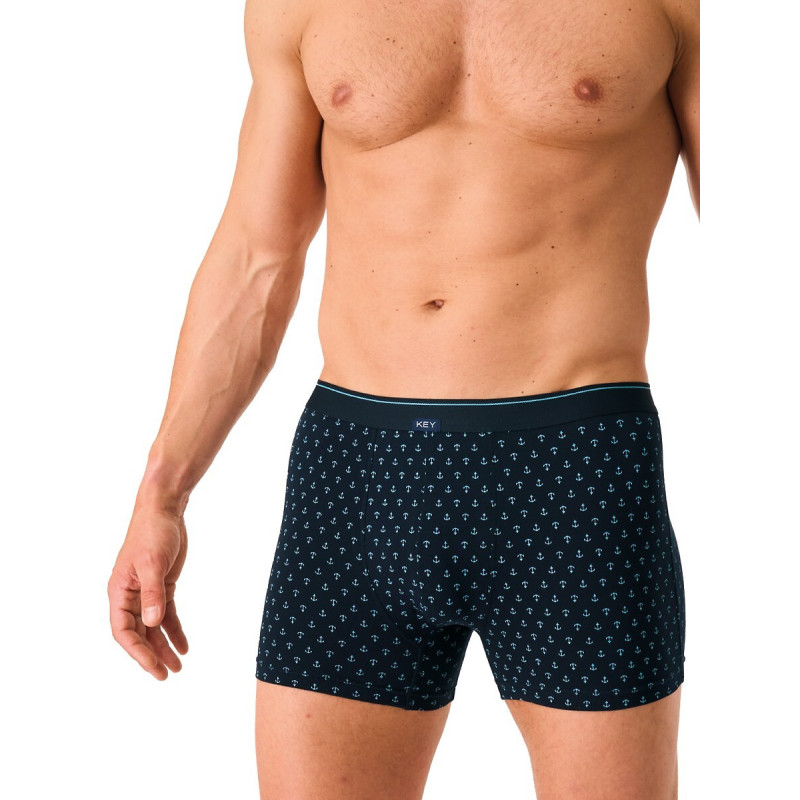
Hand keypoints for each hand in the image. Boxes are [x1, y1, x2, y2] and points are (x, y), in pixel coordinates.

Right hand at [108, 502, 188, 678]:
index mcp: (120, 591)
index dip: (136, 651)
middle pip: (138, 633)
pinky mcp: (162, 586)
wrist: (164, 510)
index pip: (123, 630)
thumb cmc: (153, 532)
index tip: (153, 666)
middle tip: (166, 675)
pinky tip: (184, 646)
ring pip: (153, 627)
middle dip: (151, 655)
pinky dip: (174, 630)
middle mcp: (130, 595)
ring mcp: (146, 592)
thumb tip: (152, 623)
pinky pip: (166, 615)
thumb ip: (153, 594)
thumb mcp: (153, 563)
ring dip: (164, 647)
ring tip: (178, 667)